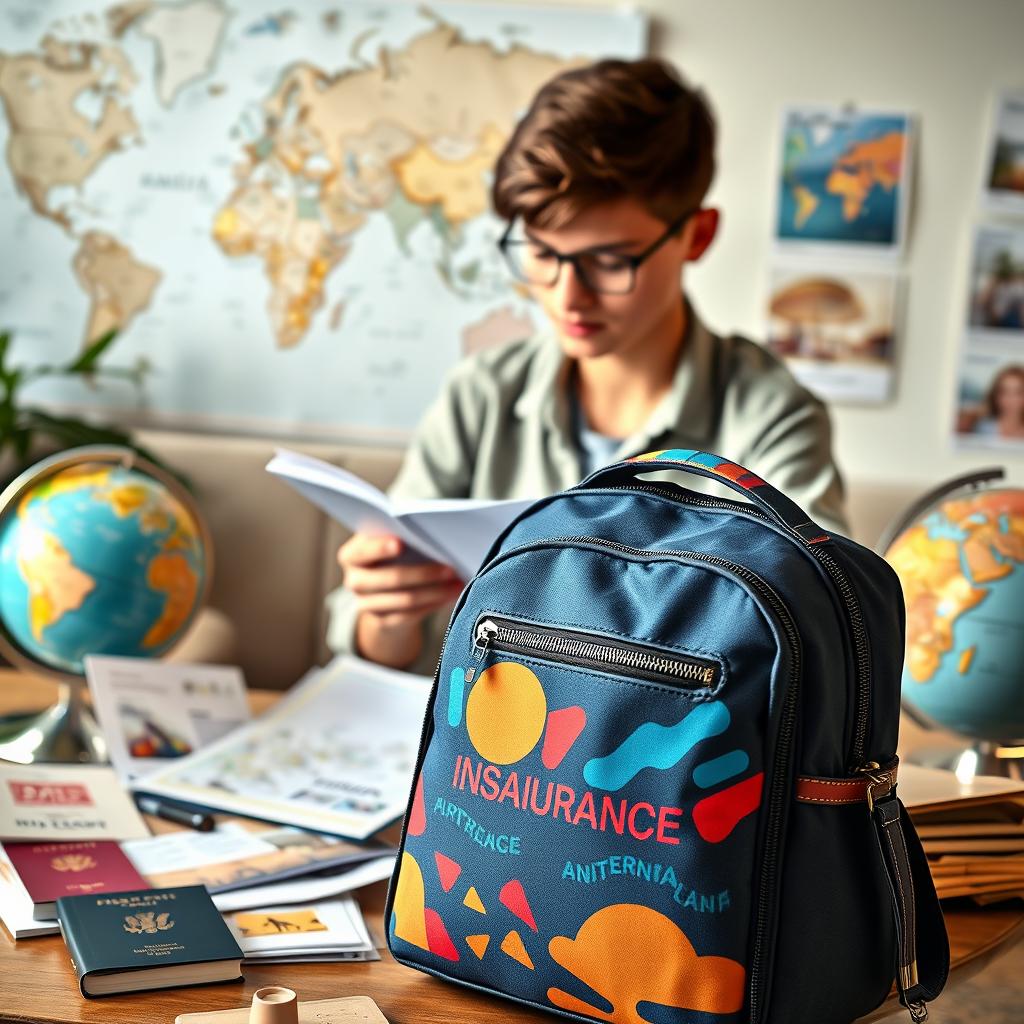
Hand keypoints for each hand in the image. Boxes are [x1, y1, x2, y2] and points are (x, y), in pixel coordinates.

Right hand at [338, 533, 462, 668]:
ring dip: (435, 592)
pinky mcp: (382, 621)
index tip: (401, 544)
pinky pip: (410, 616)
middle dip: (423, 573)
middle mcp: (354, 581)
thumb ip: (402, 536)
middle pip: (390, 578)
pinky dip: (433, 604)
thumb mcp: (389, 541)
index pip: (362, 551)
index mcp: (351, 555)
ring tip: (457, 584)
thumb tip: (433, 535)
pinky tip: (450, 596)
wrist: (384, 589)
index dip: (380, 548)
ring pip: (405, 600)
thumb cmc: (393, 554)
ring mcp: (365, 604)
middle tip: (450, 568)